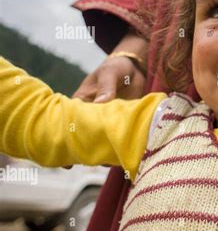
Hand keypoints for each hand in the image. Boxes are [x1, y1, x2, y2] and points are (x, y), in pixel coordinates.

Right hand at [63, 31, 147, 168]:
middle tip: (95, 162)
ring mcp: (108, 121)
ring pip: (103, 141)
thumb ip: (106, 87)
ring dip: (107, 152)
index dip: (68, 142)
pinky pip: (120, 138)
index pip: (71, 123)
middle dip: (87, 152)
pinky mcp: (123, 124)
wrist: (136, 68)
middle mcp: (93, 115)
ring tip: (112, 162)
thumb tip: (101, 102)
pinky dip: (122, 147)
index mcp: (83, 102)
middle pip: (86, 138)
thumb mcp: (110, 73)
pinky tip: (126, 156)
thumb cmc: (117, 67)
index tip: (67, 161)